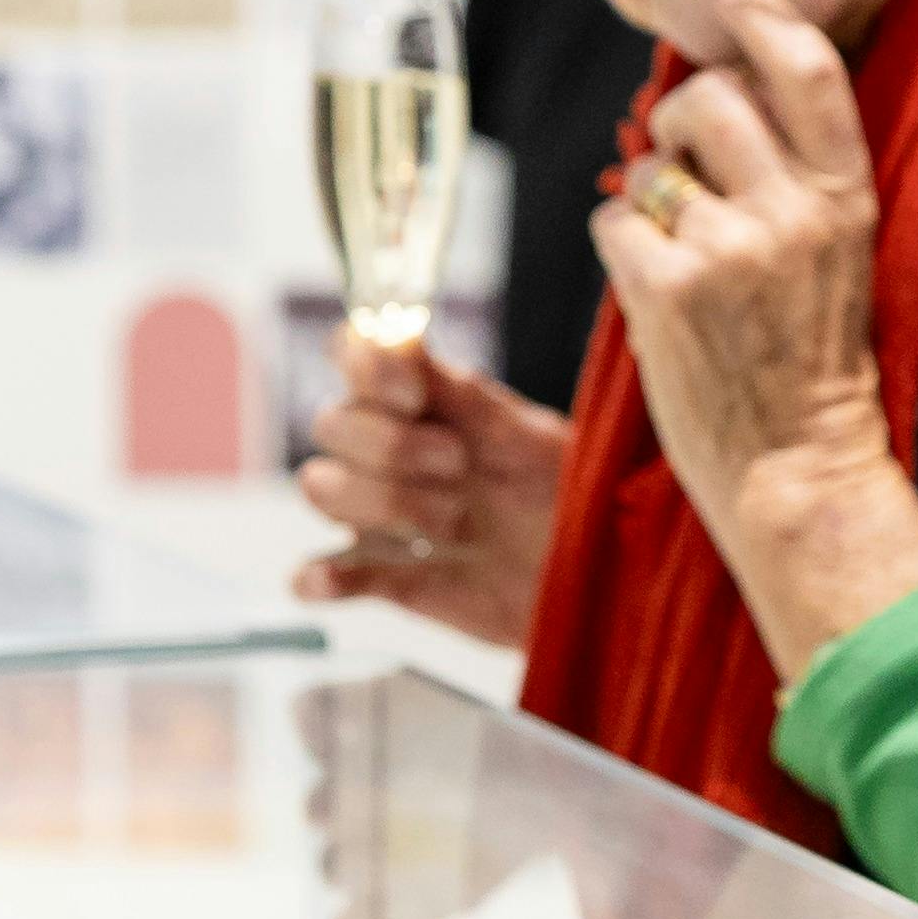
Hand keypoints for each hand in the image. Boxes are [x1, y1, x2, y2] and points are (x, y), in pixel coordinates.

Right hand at [295, 331, 565, 645]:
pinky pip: (324, 573)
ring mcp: (381, 513)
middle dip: (391, 445)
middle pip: (330, 424)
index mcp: (423, 399)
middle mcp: (389, 449)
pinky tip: (327, 579)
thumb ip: (463, 396)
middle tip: (459, 465)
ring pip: (322, 489)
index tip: (412, 394)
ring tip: (454, 523)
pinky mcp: (386, 575)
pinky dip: (321, 575)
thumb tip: (401, 339)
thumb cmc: (565, 489)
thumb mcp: (529, 438)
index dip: (365, 366)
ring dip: (382, 503)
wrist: (595, 569)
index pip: (354, 355)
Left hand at [594, 0, 917, 676]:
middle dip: (674, 120)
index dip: (754, 5)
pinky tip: (656, 293)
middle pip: (705, 95)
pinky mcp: (668, 290)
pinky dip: (622, 247)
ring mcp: (730, 249)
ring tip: (683, 258)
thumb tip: (711, 90)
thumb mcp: (832, 248)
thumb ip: (789, 171)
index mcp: (845, 193)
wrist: (798, 470)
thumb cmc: (806, 359)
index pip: (804, 65)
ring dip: (647, 196)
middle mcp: (793, 209)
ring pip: (648, 159)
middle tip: (685, 172)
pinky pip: (614, 219)